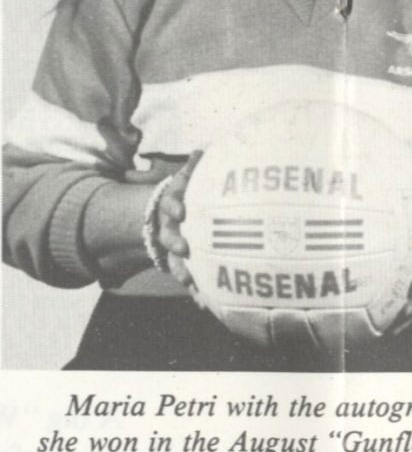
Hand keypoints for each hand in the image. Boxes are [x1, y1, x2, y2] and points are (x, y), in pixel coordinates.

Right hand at [156, 150, 202, 286]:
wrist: (168, 215)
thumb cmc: (184, 194)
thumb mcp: (185, 180)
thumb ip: (192, 168)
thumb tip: (200, 150)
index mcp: (171, 205)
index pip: (170, 205)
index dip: (174, 207)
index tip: (182, 211)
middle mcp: (168, 227)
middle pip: (168, 235)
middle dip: (175, 242)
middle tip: (185, 248)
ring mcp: (172, 246)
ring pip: (173, 260)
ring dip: (181, 270)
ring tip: (190, 282)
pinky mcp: (179, 262)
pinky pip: (185, 275)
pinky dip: (194, 289)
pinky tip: (204, 302)